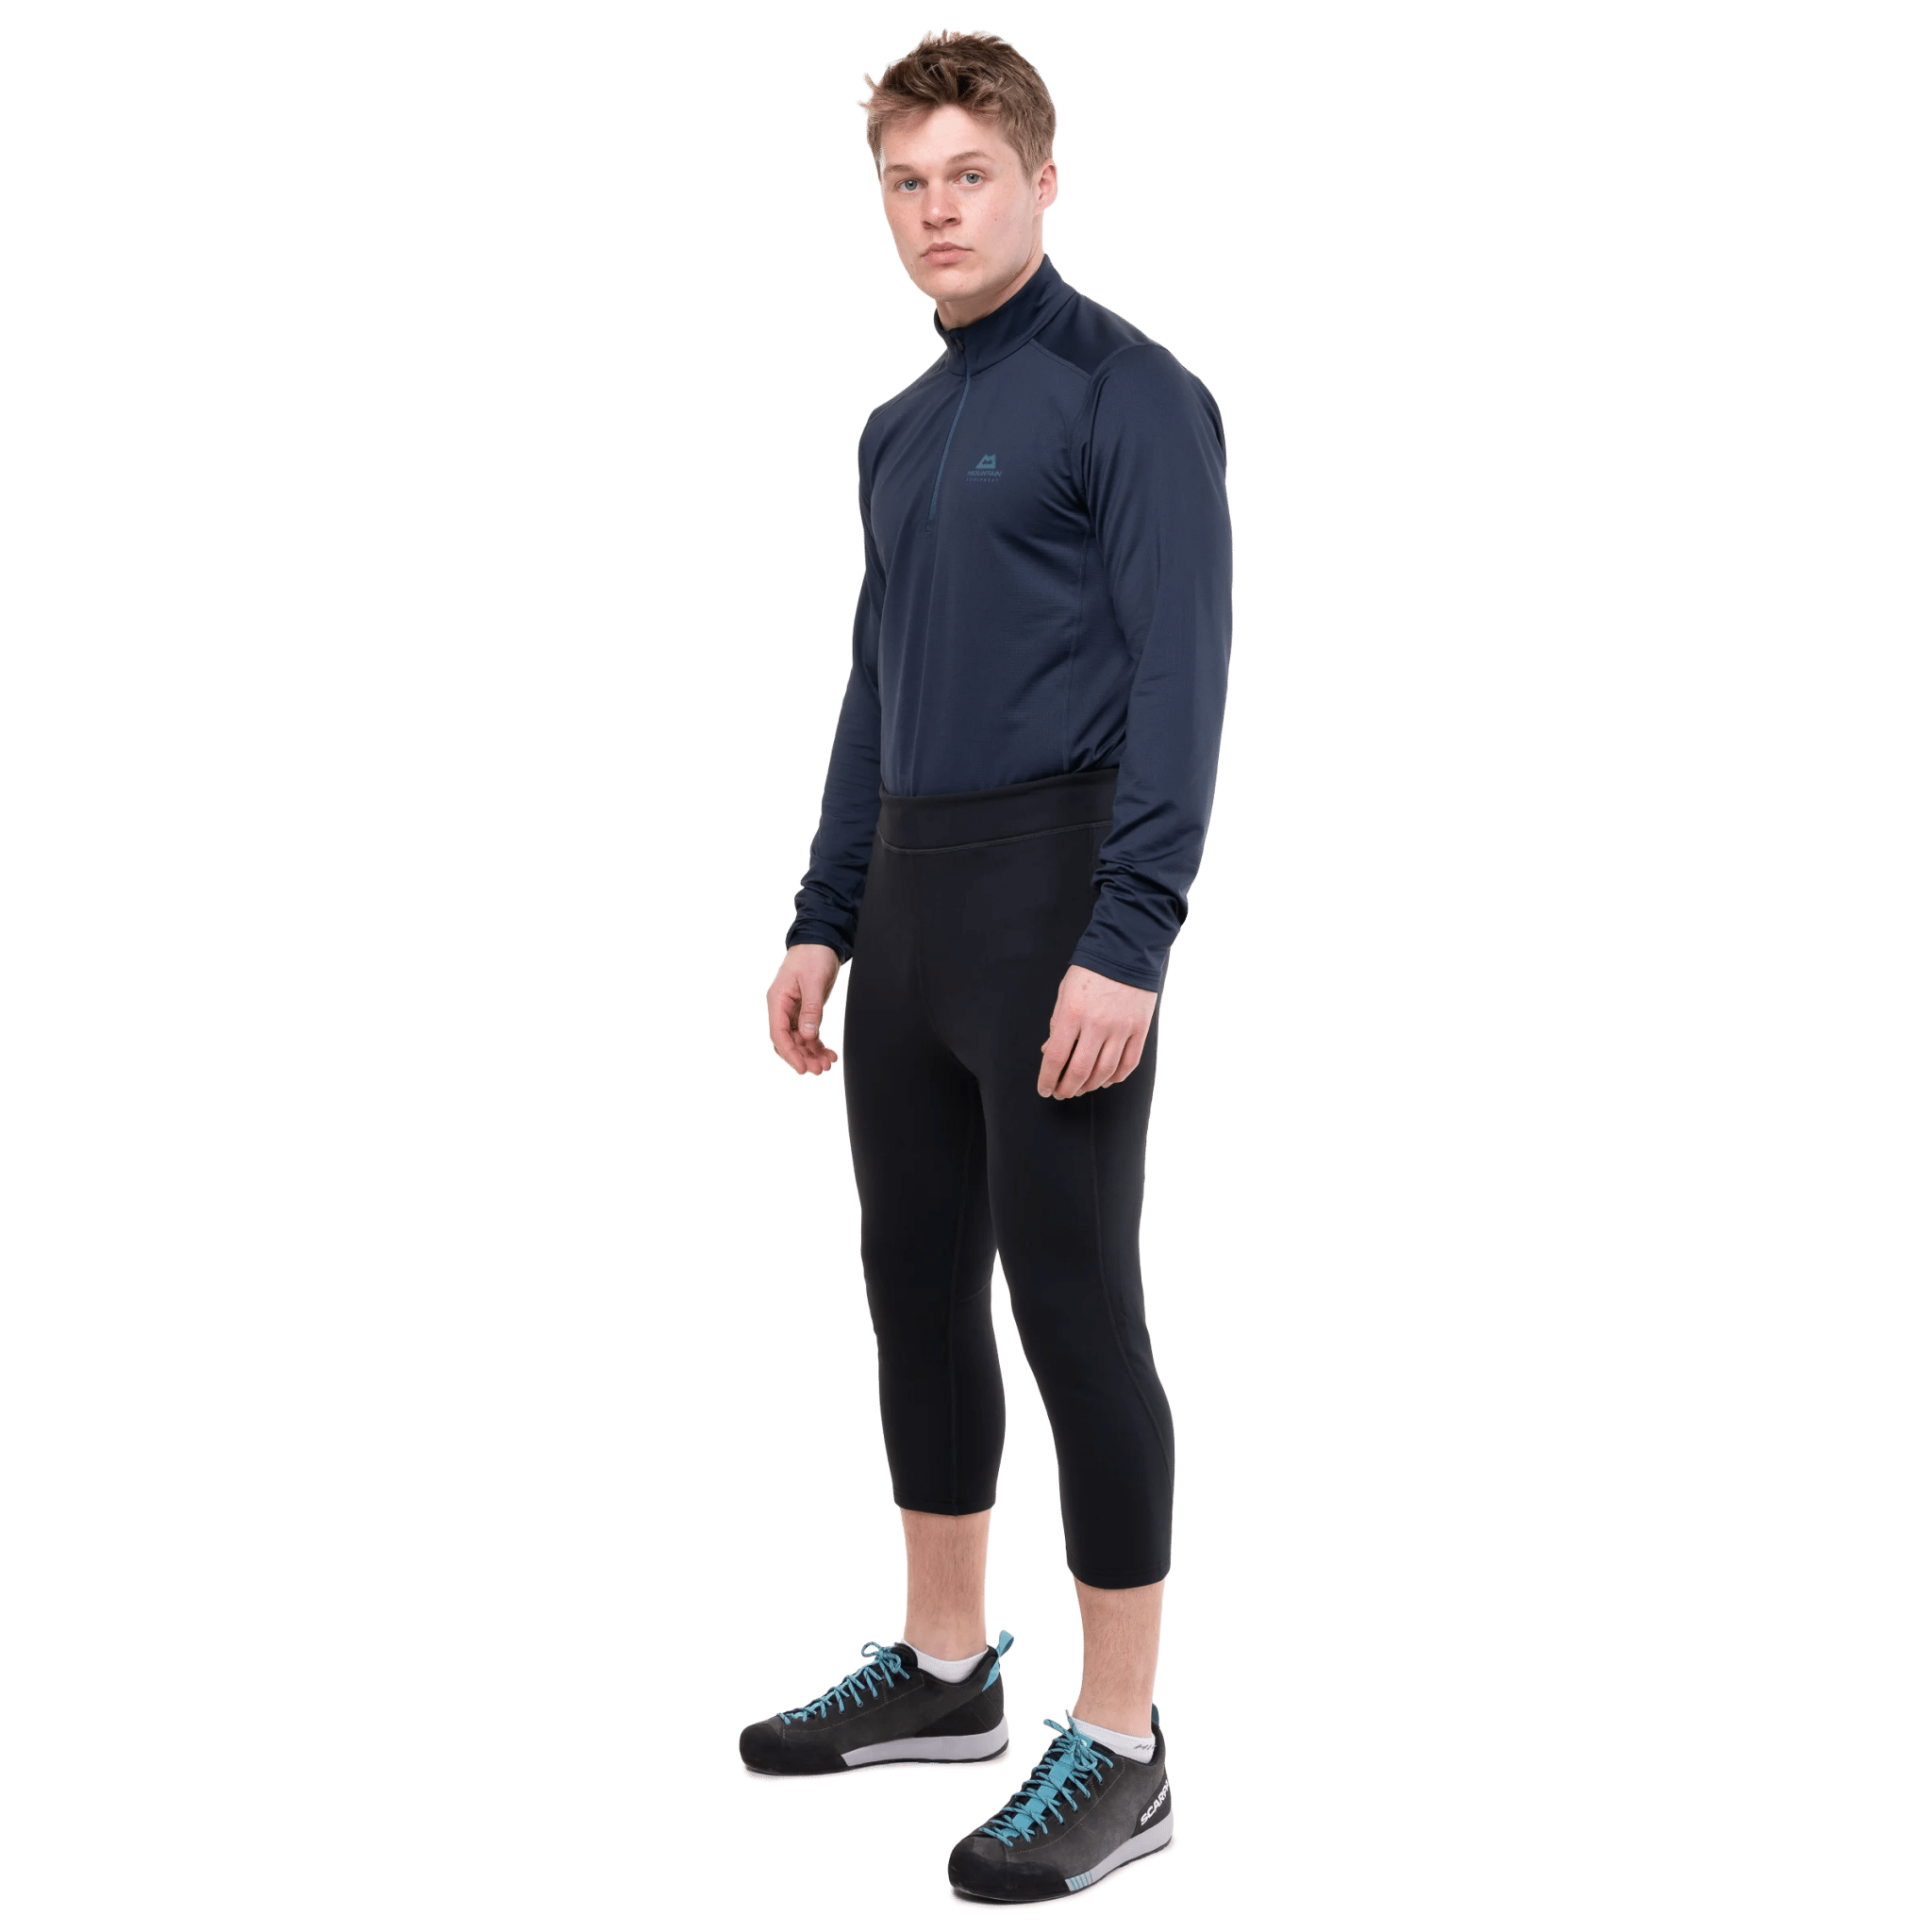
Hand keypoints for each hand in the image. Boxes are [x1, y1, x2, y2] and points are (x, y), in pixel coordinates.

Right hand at [767, 944, 842, 1075]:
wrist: (821, 940)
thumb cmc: (813, 955)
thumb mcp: (813, 981)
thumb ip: (811, 1009)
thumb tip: (809, 1036)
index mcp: (777, 1000)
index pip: (779, 1034)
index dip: (790, 1053)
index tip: (803, 1068)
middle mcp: (782, 1008)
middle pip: (788, 1041)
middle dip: (802, 1057)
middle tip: (820, 1069)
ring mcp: (793, 1011)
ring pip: (799, 1040)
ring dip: (811, 1054)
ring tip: (828, 1064)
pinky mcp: (805, 1011)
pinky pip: (808, 1034)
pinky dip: (817, 1045)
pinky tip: (829, 1054)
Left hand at [1037, 965, 1156, 1099]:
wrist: (1127, 950)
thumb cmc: (1091, 971)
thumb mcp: (1065, 992)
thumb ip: (1057, 1023)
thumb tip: (1049, 1051)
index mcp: (1073, 1013)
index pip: (1056, 1057)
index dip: (1047, 1079)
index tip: (1044, 1089)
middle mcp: (1097, 1024)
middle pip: (1080, 1071)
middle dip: (1067, 1088)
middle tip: (1061, 1093)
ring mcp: (1122, 1028)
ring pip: (1104, 1072)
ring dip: (1089, 1086)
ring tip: (1080, 1089)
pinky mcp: (1140, 1029)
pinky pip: (1128, 1064)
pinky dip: (1115, 1078)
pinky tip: (1104, 1080)